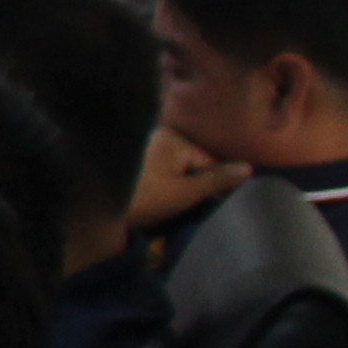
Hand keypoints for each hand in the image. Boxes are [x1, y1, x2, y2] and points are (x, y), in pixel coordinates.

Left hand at [131, 129, 247, 231]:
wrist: (98, 210)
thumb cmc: (145, 198)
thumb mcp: (186, 192)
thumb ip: (217, 180)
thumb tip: (248, 168)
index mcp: (172, 138)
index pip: (207, 162)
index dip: (212, 186)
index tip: (208, 206)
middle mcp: (157, 137)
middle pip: (191, 165)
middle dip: (194, 187)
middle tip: (187, 208)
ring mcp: (142, 149)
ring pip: (175, 171)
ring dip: (178, 189)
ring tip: (169, 207)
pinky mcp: (132, 164)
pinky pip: (159, 174)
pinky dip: (162, 188)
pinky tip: (156, 202)